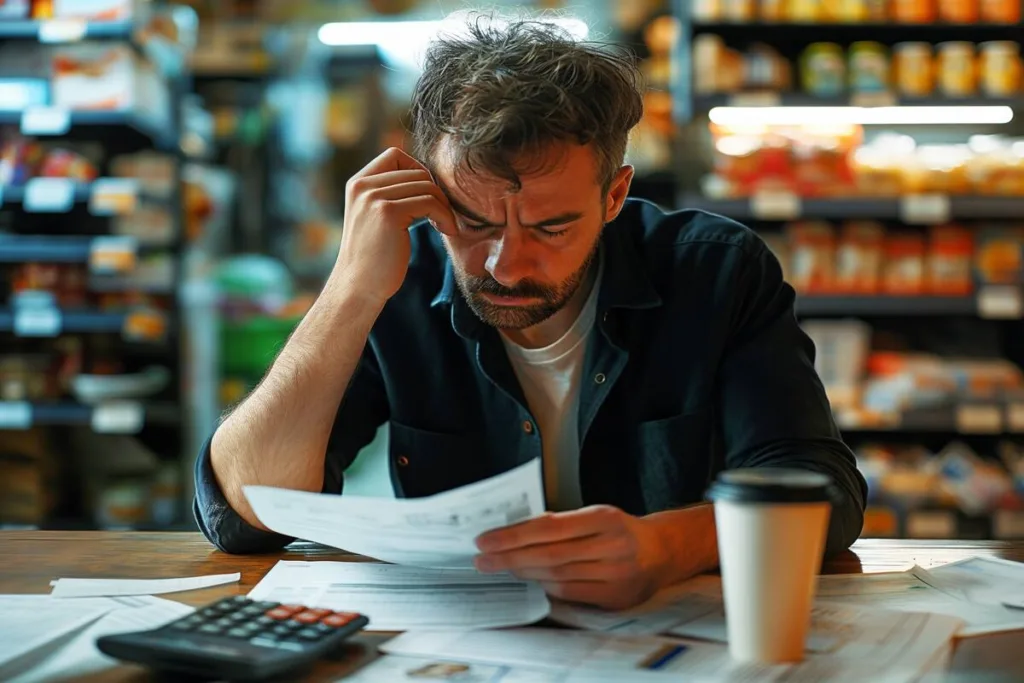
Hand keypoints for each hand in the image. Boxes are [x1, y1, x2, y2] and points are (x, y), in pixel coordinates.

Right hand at [334, 147, 456, 305]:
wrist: (359, 287)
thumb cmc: (374, 258)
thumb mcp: (376, 217)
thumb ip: (392, 194)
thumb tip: (428, 178)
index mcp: (357, 183)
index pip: (395, 155)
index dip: (418, 171)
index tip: (427, 199)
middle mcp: (362, 185)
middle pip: (416, 171)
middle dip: (436, 193)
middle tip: (442, 217)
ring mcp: (373, 197)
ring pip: (426, 185)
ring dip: (444, 206)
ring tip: (446, 226)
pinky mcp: (387, 213)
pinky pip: (430, 202)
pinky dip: (445, 216)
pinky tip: (447, 231)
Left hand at [473, 505, 668, 610]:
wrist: (662, 552)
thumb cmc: (620, 530)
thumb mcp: (596, 514)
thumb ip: (561, 522)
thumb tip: (515, 531)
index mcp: (604, 518)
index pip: (548, 527)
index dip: (514, 535)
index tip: (487, 539)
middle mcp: (611, 546)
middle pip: (549, 555)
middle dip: (510, 558)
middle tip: (483, 559)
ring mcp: (616, 574)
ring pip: (557, 576)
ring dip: (524, 573)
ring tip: (501, 568)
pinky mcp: (615, 597)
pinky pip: (570, 593)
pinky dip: (547, 587)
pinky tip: (530, 580)